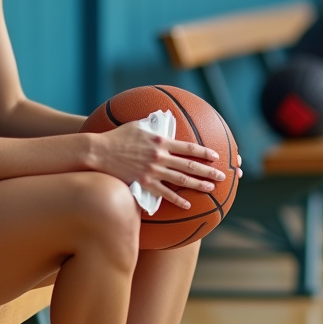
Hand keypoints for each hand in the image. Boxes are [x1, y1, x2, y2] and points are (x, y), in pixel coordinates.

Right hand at [89, 122, 227, 209]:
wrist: (99, 151)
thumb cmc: (116, 137)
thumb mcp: (136, 125)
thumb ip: (152, 123)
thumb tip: (162, 118)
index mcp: (160, 141)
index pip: (188, 147)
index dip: (204, 152)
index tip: (215, 156)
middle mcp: (160, 156)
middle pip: (189, 165)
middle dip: (208, 171)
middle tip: (223, 176)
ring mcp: (152, 171)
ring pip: (181, 180)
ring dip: (198, 185)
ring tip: (211, 189)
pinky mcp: (144, 182)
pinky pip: (164, 193)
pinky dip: (177, 200)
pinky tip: (187, 205)